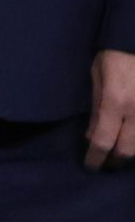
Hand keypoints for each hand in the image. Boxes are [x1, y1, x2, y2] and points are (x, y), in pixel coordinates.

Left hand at [85, 49, 134, 170]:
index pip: (102, 140)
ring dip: (131, 152)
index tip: (91, 165)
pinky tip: (133, 139)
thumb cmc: (114, 56)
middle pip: (127, 150)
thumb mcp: (97, 78)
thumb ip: (96, 108)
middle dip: (115, 161)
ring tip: (120, 153)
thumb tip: (91, 136)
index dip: (96, 157)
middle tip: (107, 163)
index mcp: (114, 102)